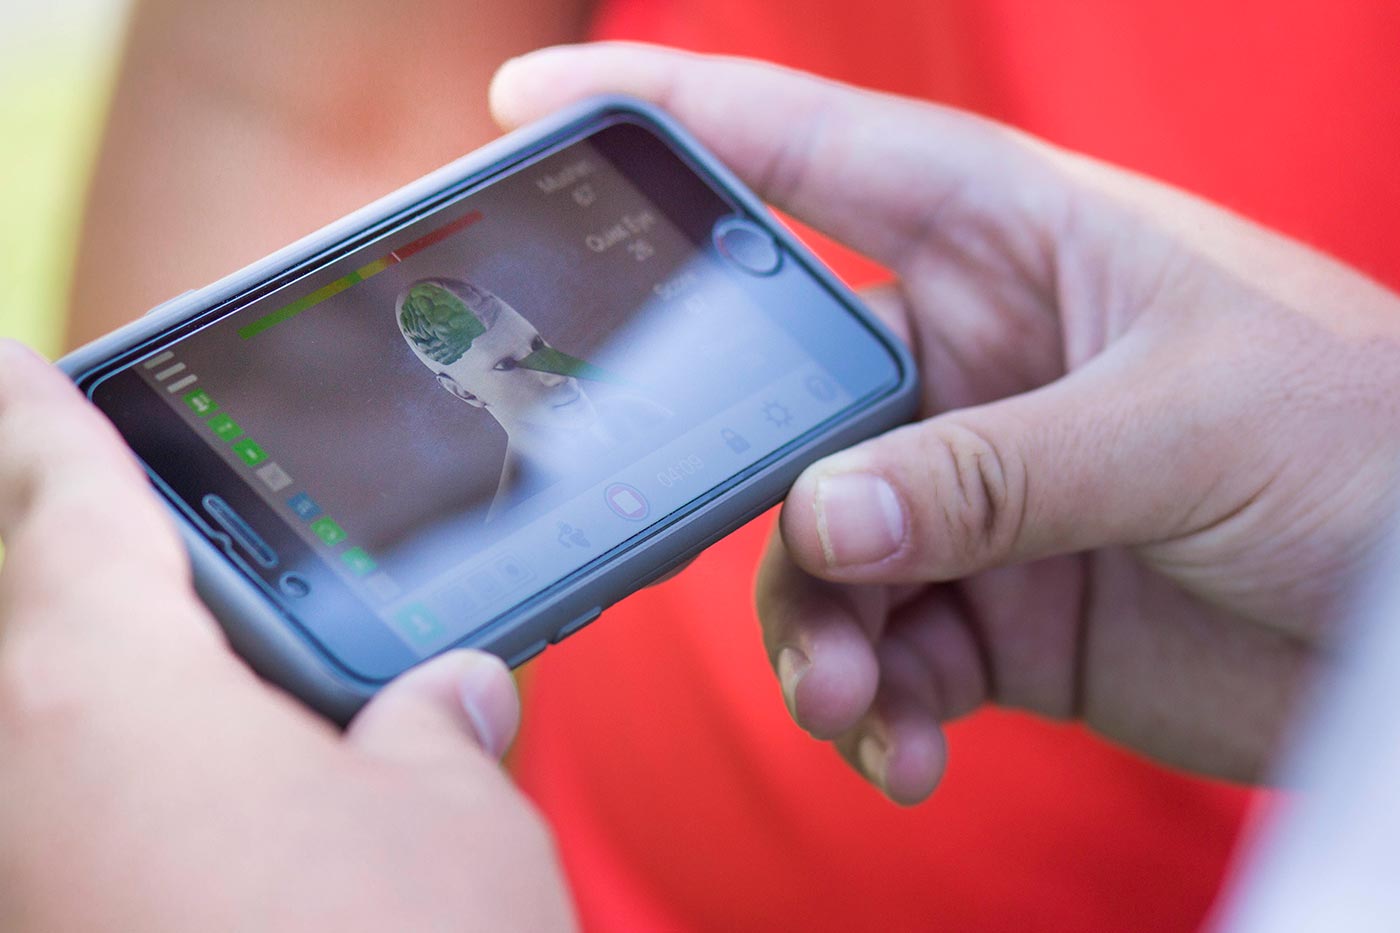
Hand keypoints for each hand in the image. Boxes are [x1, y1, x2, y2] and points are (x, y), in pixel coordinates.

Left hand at [0, 342, 572, 929]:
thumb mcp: (457, 821)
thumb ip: (440, 729)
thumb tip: (452, 697)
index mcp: (109, 696)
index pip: (65, 501)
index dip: (43, 418)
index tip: (16, 366)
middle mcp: (27, 783)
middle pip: (48, 612)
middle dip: (105, 560)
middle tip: (178, 529)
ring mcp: (28, 875)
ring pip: (59, 724)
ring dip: (134, 679)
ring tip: (236, 681)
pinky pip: (70, 815)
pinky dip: (133, 779)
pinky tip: (231, 809)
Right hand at [491, 43, 1399, 802]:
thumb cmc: (1367, 444)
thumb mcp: (1185, 428)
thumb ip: (995, 470)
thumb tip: (826, 519)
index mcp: (1012, 239)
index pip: (810, 148)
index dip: (666, 111)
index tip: (532, 102)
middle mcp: (967, 354)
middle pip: (772, 391)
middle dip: (723, 476)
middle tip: (678, 537)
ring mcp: (966, 485)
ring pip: (810, 545)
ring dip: (811, 631)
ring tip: (854, 703)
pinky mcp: (987, 604)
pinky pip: (877, 647)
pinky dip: (871, 703)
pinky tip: (904, 748)